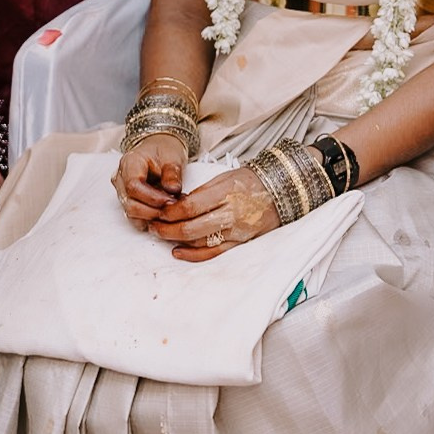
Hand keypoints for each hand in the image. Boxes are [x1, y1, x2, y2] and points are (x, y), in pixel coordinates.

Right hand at [114, 132, 187, 226]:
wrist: (158, 150)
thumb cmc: (164, 151)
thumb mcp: (172, 157)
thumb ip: (172, 174)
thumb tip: (173, 190)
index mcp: (129, 163)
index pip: (133, 186)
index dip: (152, 197)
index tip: (171, 200)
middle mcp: (120, 179)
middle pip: (130, 203)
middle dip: (153, 210)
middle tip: (174, 208)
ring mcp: (121, 191)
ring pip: (131, 213)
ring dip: (152, 216)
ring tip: (171, 209)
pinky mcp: (127, 201)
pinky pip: (135, 217)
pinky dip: (150, 219)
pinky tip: (164, 212)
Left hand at [145, 165, 281, 261]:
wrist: (279, 191)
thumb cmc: (250, 182)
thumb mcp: (223, 178)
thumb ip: (200, 194)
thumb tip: (176, 206)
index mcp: (225, 193)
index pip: (190, 207)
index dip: (170, 212)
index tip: (159, 211)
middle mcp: (231, 214)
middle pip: (190, 228)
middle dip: (166, 229)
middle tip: (154, 226)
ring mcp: (236, 231)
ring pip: (199, 243)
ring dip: (176, 240)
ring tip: (162, 235)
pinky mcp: (241, 243)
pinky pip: (213, 254)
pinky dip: (193, 255)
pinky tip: (178, 251)